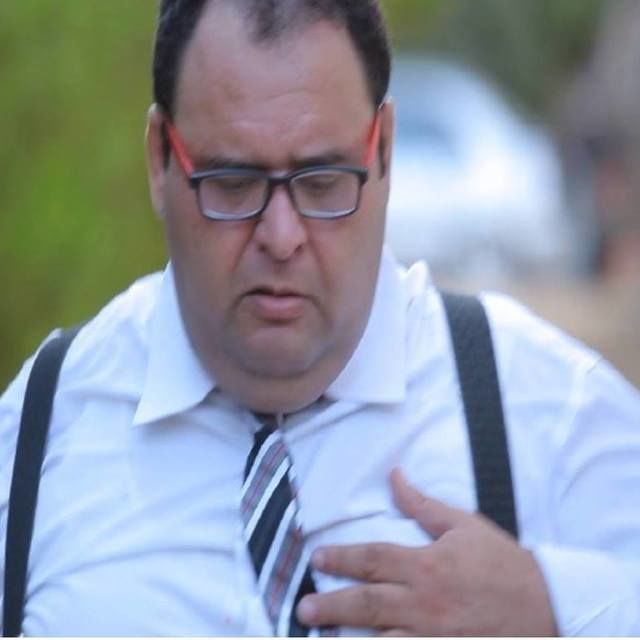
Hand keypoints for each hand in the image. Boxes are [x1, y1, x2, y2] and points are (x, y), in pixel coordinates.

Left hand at [297, 469, 556, 635]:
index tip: (317, 558)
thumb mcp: (464, 525)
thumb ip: (422, 504)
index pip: (373, 559)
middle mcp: (424, 603)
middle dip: (332, 605)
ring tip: (319, 639)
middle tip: (304, 607)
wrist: (547, 606)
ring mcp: (433, 636)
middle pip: (368, 603)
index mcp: (426, 566)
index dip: (341, 557)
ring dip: (349, 639)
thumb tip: (394, 476)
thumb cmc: (502, 563)